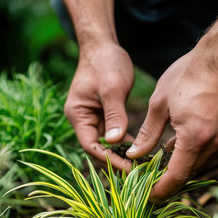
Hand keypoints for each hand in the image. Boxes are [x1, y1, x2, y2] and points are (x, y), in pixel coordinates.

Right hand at [64, 42, 133, 169]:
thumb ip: (114, 115)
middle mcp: (82, 119)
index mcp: (78, 115)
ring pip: (106, 143)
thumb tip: (116, 142)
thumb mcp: (112, 89)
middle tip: (138, 172)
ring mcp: (92, 117)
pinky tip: (138, 148)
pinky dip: (123, 141)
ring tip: (140, 165)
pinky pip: (112, 133)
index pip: (91, 145)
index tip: (129, 168)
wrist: (103, 46)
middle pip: (97, 148)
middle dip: (116, 160)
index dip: (109, 159)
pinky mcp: (103, 114)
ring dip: (121, 153)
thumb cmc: (106, 63)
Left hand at [126, 47, 217, 201]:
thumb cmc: (188, 75)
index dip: (161, 189)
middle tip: (150, 182)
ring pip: (200, 164)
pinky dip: (192, 154)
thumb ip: (148, 134)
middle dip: (170, 181)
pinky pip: (208, 151)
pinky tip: (177, 146)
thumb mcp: (160, 104)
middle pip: (189, 173)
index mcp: (195, 138)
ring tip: (160, 165)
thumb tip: (135, 154)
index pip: (177, 176)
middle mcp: (214, 142)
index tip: (149, 197)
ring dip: (181, 167)